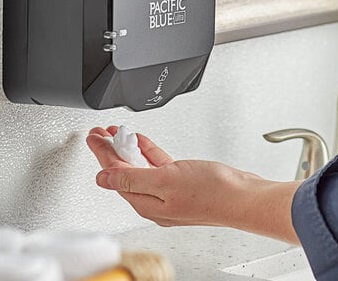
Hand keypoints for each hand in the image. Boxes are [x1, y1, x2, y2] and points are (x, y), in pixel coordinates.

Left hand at [86, 127, 300, 243]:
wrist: (244, 196)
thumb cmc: (213, 194)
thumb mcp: (167, 181)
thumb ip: (134, 177)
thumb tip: (104, 177)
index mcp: (147, 203)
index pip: (115, 176)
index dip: (103, 154)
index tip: (93, 138)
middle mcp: (156, 200)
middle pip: (124, 171)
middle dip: (110, 150)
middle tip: (99, 133)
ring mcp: (169, 191)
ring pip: (140, 167)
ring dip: (127, 149)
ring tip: (116, 133)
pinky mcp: (182, 181)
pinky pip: (157, 165)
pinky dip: (148, 151)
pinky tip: (143, 142)